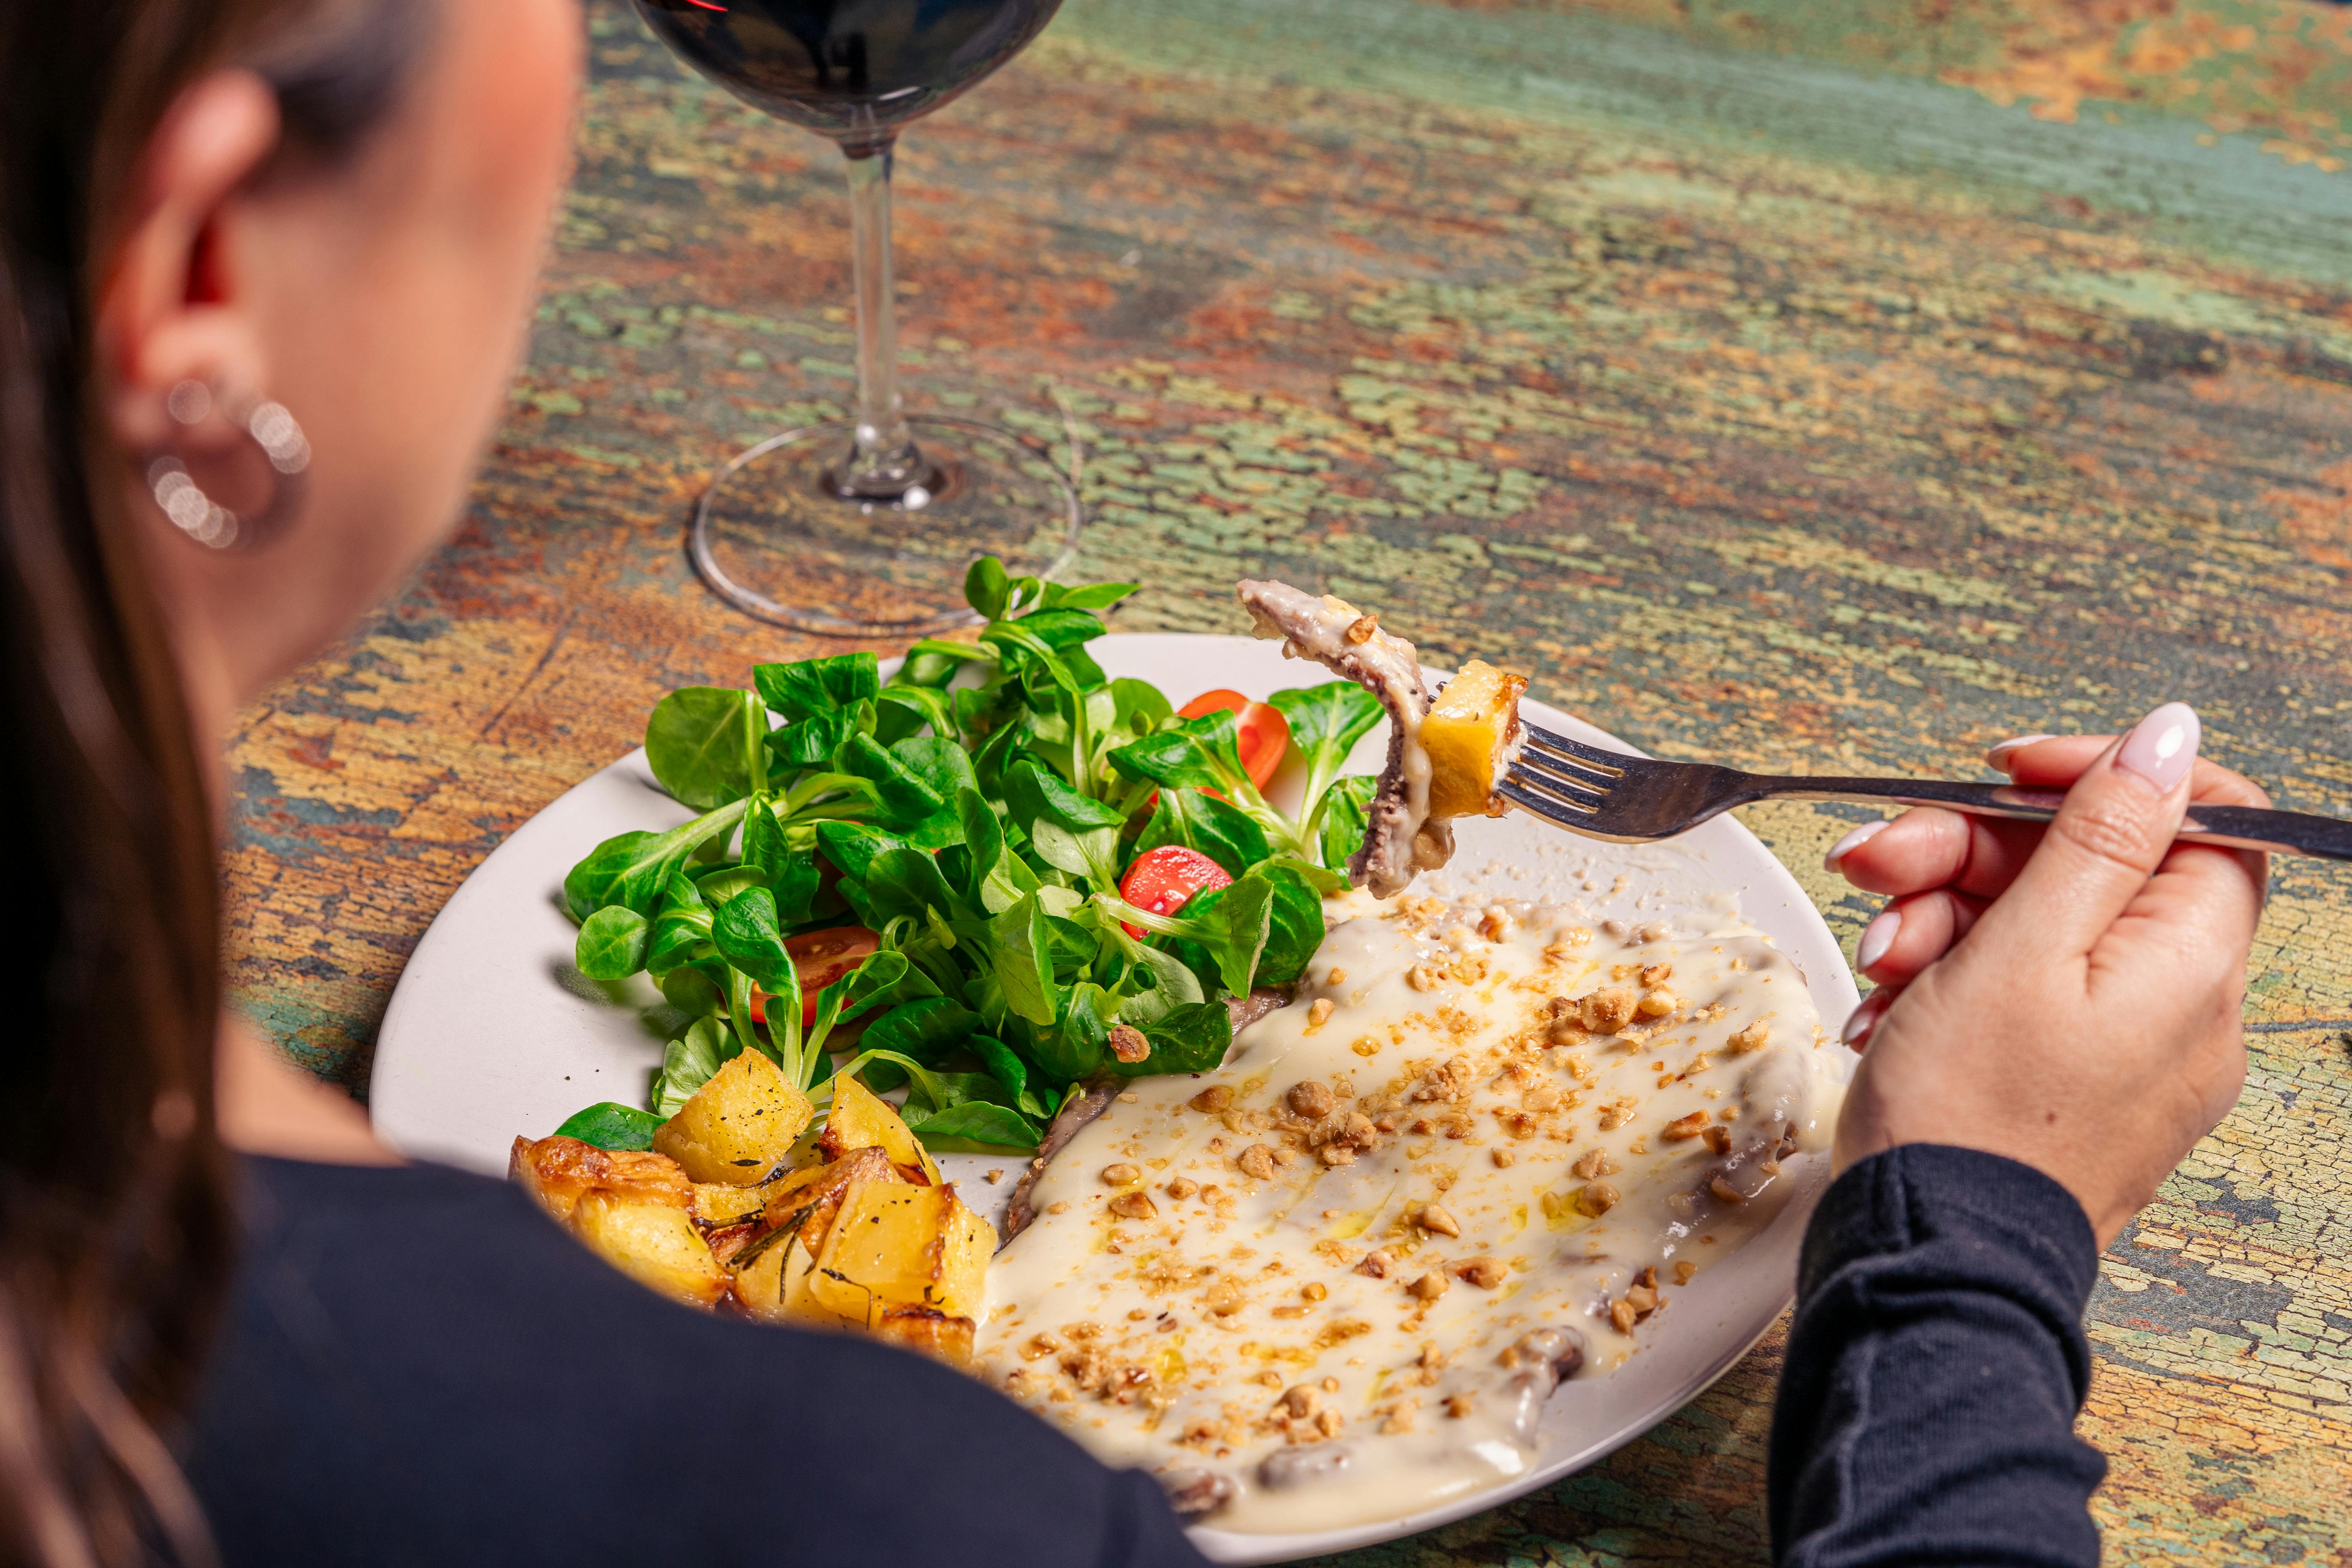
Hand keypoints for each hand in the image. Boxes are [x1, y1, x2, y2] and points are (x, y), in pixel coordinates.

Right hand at [1824, 705, 2267, 1245]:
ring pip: (2039, 927)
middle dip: (1969, 852)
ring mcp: (2126, 1052)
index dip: (2096, 776)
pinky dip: (1948, 981)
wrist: (1927, 1262)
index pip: (2193, 817)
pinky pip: (2020, 995)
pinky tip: (1890, 1005)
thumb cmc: (1966, 1120)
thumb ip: (2097, 834)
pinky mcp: (2072, 1086)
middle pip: (2089, 868)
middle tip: (1876, 863)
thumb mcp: (2018, 948)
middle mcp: (2180, 1009)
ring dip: (1940, 916)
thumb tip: (2169, 737)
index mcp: (2191, 966)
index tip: (2002, 774)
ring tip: (1877, 957)